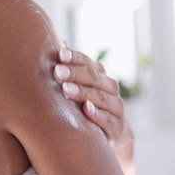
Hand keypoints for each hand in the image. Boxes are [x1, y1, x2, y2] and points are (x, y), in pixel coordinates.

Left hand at [53, 42, 133, 163]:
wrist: (109, 131)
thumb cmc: (85, 103)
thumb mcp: (77, 85)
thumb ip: (69, 66)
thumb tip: (58, 42)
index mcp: (99, 75)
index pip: (87, 62)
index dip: (74, 57)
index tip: (60, 54)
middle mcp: (110, 88)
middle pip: (93, 78)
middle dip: (74, 74)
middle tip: (57, 72)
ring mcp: (116, 107)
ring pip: (100, 97)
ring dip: (83, 92)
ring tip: (66, 89)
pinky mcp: (117, 127)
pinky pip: (108, 120)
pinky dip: (97, 114)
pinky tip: (86, 109)